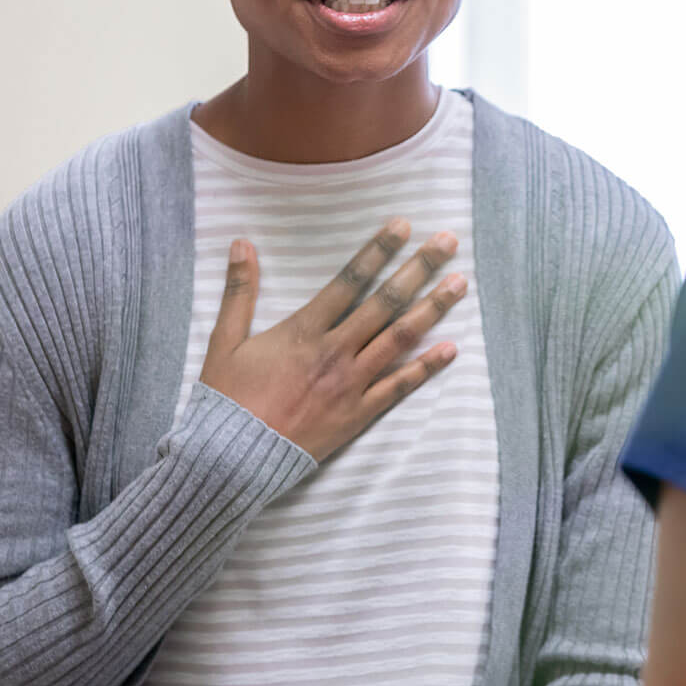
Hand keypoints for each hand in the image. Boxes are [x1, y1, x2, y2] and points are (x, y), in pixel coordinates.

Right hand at [198, 219, 465, 460]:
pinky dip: (426, 367)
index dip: (378, 250)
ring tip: (460, 284)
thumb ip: (239, 291)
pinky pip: (399, 387)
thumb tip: (242, 242)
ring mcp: (350, 384)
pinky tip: (451, 349)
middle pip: (386, 302)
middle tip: (447, 242)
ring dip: (433, 309)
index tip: (403, 225)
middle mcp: (335, 352)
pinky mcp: (358, 414)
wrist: (230, 460)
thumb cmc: (226, 400)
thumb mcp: (225, 341)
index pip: (350, 280)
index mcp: (304, 330)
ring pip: (400, 339)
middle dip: (419, 269)